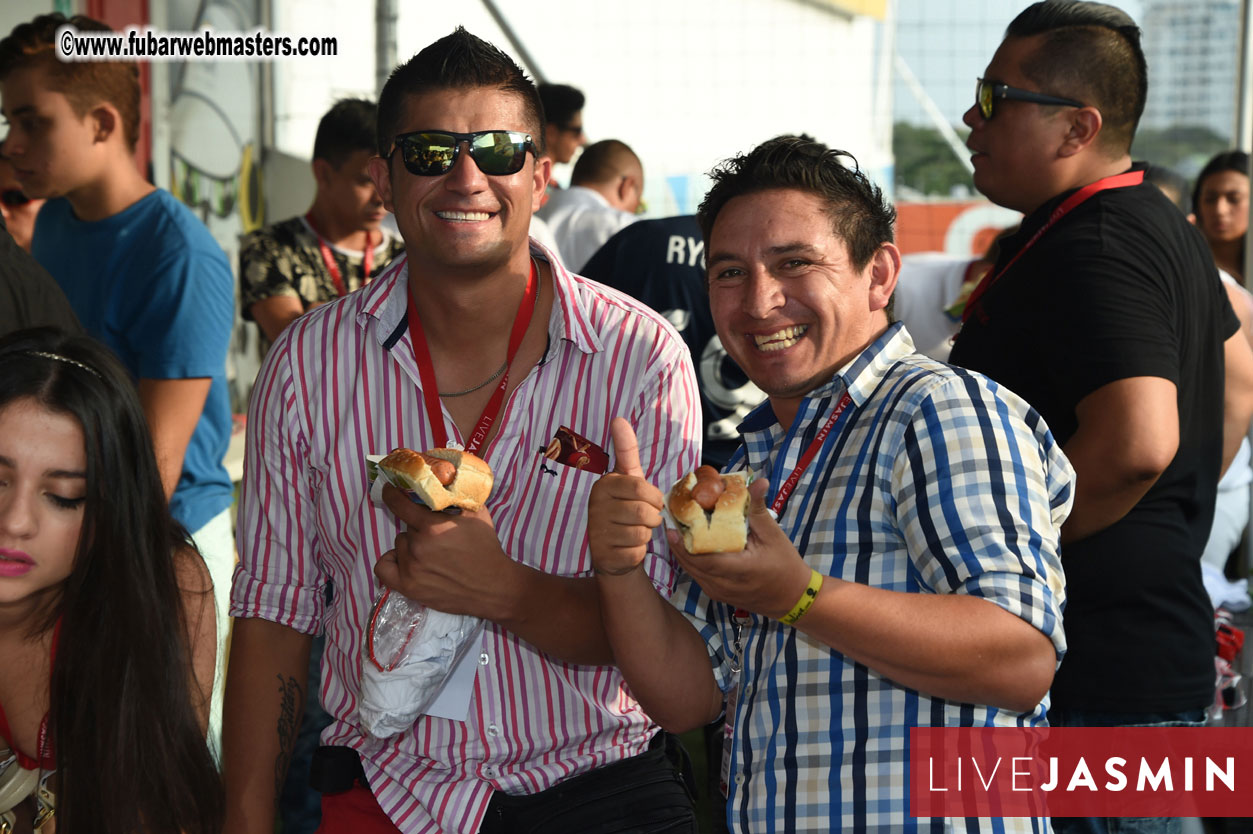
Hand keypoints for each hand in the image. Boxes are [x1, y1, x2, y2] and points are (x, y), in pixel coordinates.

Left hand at [374, 483, 516, 617]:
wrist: (492, 587)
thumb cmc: (486, 550)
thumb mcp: (477, 515)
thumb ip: (458, 497)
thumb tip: (445, 478)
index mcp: (433, 527)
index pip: (400, 504)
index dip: (392, 494)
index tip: (389, 489)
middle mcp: (418, 547)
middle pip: (407, 527)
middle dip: (420, 527)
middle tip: (437, 535)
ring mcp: (411, 569)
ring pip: (400, 545)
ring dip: (411, 545)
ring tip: (430, 553)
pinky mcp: (408, 587)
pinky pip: (384, 568)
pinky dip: (391, 561)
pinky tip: (404, 560)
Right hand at [587, 418, 664, 576]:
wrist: (613, 547)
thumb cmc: (625, 507)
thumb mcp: (627, 477)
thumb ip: (625, 449)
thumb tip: (618, 418)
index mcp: (604, 486)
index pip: (642, 489)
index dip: (654, 498)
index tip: (650, 501)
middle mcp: (596, 508)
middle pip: (645, 512)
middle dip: (652, 518)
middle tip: (644, 517)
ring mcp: (598, 532)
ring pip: (642, 533)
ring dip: (646, 534)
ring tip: (634, 530)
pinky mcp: (604, 555)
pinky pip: (636, 552)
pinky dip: (639, 550)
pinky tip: (628, 545)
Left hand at [668, 478, 812, 618]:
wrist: (793, 597)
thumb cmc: (785, 565)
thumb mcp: (773, 536)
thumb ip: (758, 510)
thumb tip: (758, 482)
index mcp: (737, 570)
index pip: (702, 559)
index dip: (683, 543)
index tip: (673, 524)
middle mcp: (723, 585)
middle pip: (691, 565)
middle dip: (677, 544)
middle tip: (670, 520)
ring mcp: (719, 593)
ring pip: (692, 572)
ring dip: (682, 552)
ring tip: (676, 529)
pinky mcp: (718, 595)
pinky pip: (699, 576)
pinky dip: (692, 560)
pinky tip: (690, 544)